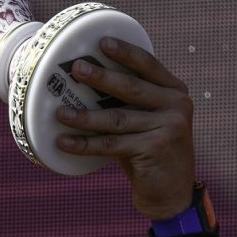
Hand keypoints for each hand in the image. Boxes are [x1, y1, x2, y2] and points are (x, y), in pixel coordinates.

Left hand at [53, 39, 196, 219]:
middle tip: (75, 70)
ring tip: (60, 112)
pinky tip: (63, 141)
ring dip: (84, 116)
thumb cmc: (151, 153)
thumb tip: (87, 81)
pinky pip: (111, 144)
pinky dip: (84, 144)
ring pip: (116, 118)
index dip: (125, 52)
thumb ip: (132, 102)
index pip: (148, 65)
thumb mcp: (149, 121)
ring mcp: (168, 127)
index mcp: (175, 91)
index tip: (102, 42)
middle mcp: (176, 106)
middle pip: (131, 87)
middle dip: (100, 77)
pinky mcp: (154, 149)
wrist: (172, 194)